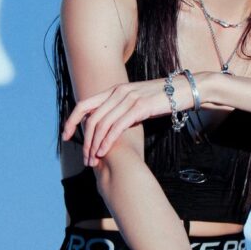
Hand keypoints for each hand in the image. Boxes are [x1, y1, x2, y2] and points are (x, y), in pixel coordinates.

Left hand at [62, 76, 195, 165]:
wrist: (185, 90)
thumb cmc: (162, 98)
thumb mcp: (137, 100)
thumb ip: (122, 109)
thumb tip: (110, 125)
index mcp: (114, 90)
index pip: (84, 104)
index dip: (72, 120)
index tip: (65, 135)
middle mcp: (118, 92)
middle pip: (91, 118)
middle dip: (84, 140)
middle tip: (85, 158)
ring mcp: (129, 99)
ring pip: (102, 124)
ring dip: (95, 144)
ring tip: (93, 159)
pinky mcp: (140, 107)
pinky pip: (117, 126)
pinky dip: (108, 140)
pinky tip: (104, 151)